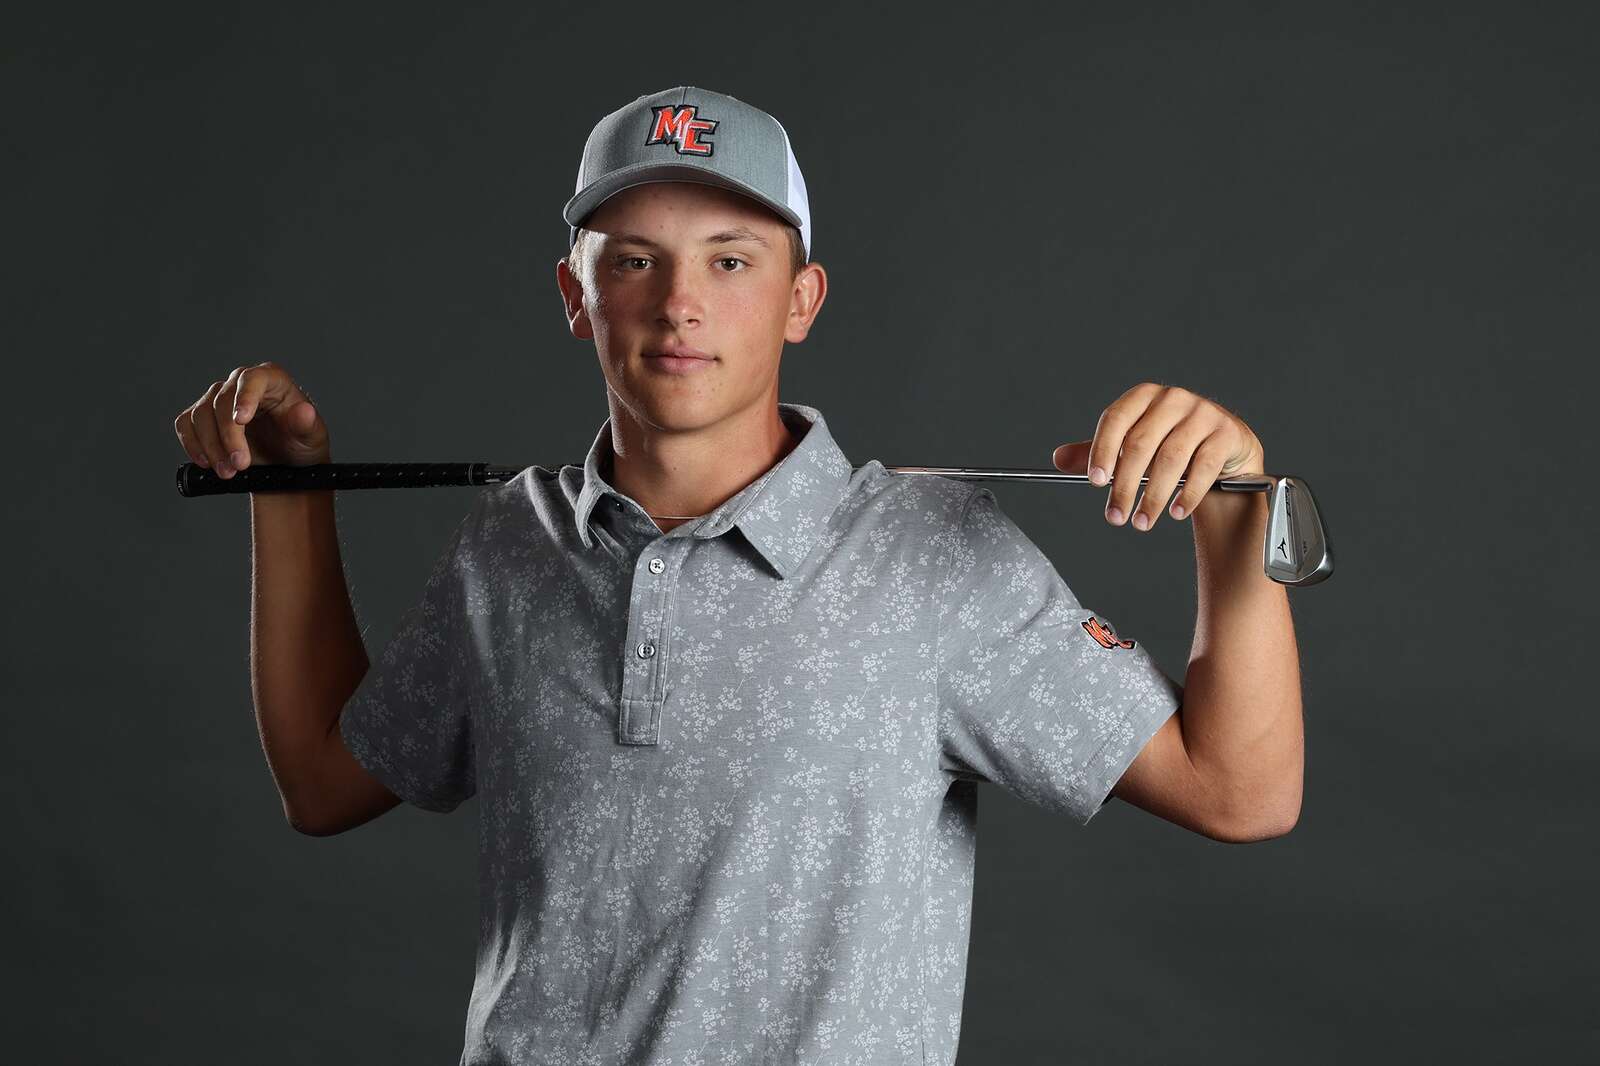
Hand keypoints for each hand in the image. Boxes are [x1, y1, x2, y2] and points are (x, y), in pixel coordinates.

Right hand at [173, 361, 331, 477]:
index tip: (241, 421)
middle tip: (239, 464)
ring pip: (201, 414)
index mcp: (272, 380)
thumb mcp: (312, 437)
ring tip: (228, 471)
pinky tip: (207, 462)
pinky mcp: (203, 416)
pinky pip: (186, 424)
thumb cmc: (301, 443)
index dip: (244, 397)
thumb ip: (307, 424)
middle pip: (222, 401)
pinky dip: (192, 444)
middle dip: (228, 437)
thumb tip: (304, 411)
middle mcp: (242, 384)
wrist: (286, 462)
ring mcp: (219, 398)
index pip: (253, 379)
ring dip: (210, 446)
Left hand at [1051, 382, 1263, 531]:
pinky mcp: (1226, 433)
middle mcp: (1173, 399)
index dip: (1102, 451)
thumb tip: (1059, 458)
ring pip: (1171, 458)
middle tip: (1115, 516)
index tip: (1096, 482)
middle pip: (1141, 443)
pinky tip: (1176, 512)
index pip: (1115, 419)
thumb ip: (1099, 452)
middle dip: (1125, 485)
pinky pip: (1204, 467)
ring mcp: (1203, 414)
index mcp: (1144, 397)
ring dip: (1153, 496)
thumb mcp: (1134, 447)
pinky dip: (1187, 494)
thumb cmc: (1170, 447)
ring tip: (1142, 522)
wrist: (1224, 452)